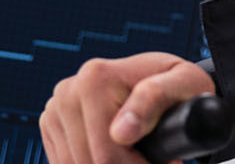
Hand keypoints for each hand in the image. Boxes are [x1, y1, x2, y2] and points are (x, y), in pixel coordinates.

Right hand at [40, 52, 214, 163]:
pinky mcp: (51, 125)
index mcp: (95, 79)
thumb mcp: (183, 84)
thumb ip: (155, 99)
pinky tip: (117, 155)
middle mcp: (68, 91)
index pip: (106, 155)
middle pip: (88, 163)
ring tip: (139, 156)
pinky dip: (90, 163)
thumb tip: (120, 132)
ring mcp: (55, 109)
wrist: (160, 82)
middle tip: (154, 160)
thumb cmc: (178, 86)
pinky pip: (64, 163)